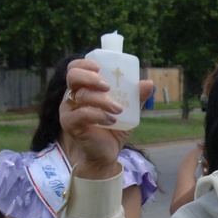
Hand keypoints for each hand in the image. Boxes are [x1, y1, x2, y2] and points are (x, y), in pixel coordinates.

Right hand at [62, 59, 152, 178]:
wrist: (106, 154)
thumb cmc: (114, 129)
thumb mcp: (129, 112)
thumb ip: (136, 98)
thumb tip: (149, 83)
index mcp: (83, 88)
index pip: (76, 68)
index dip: (84, 63)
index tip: (99, 66)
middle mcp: (72, 96)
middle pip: (73, 76)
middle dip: (90, 77)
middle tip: (108, 86)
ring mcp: (69, 110)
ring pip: (81, 95)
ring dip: (102, 100)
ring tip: (118, 109)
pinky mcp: (70, 124)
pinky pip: (81, 114)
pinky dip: (98, 115)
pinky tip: (111, 120)